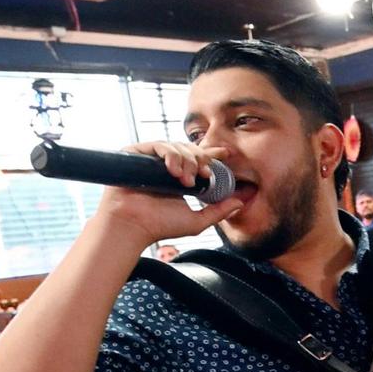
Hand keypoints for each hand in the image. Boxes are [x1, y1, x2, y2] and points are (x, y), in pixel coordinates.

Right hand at [93, 141, 242, 246]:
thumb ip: (219, 212)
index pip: (199, 160)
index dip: (213, 154)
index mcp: (181, 179)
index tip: (227, 152)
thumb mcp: (197, 220)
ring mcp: (151, 160)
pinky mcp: (136, 155)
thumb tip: (240, 203)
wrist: (132, 226)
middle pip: (191, 150)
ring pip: (177, 146)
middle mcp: (166, 168)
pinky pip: (158, 145)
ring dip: (187, 160)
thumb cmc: (159, 226)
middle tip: (204, 175)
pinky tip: (174, 171)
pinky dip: (170, 155)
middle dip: (201, 160)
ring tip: (186, 180)